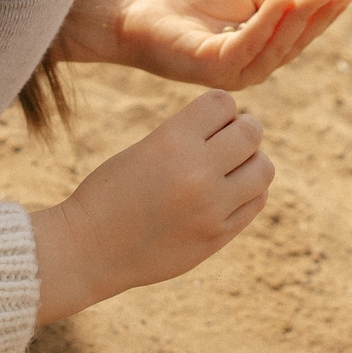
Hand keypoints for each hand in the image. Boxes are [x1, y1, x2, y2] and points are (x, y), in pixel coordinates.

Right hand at [28, 90, 271, 322]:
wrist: (88, 250)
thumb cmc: (111, 193)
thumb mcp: (145, 148)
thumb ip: (190, 137)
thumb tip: (241, 127)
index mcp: (171, 141)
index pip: (224, 102)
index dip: (219, 110)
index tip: (208, 123)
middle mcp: (196, 171)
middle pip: (251, 132)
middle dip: (241, 132)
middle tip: (224, 144)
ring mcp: (211, 207)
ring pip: (263, 168)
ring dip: (251, 163)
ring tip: (229, 169)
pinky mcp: (217, 235)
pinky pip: (256, 201)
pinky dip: (250, 192)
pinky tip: (228, 193)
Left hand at [88, 0, 351, 90]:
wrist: (136, 8)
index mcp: (259, 50)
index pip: (299, 35)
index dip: (323, 15)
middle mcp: (249, 68)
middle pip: (293, 45)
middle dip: (316, 19)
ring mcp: (231, 73)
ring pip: (274, 49)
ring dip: (295, 20)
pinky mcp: (210, 68)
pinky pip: (246, 46)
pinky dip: (265, 23)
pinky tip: (279, 0)